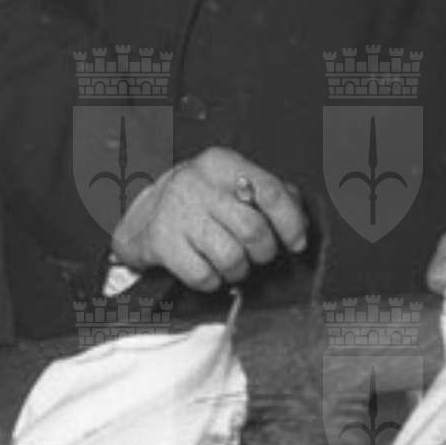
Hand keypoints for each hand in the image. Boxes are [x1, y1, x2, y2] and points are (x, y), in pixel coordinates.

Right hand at [110, 148, 308, 291]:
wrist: (145, 213)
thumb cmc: (203, 200)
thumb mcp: (232, 182)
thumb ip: (270, 195)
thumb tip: (300, 221)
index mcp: (221, 163)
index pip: (269, 191)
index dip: (290, 223)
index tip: (296, 242)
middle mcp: (197, 183)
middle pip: (253, 230)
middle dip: (263, 252)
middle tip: (257, 253)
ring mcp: (177, 213)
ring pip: (231, 257)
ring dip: (239, 270)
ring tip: (232, 262)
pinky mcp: (162, 243)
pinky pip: (204, 277)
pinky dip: (213, 281)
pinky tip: (208, 267)